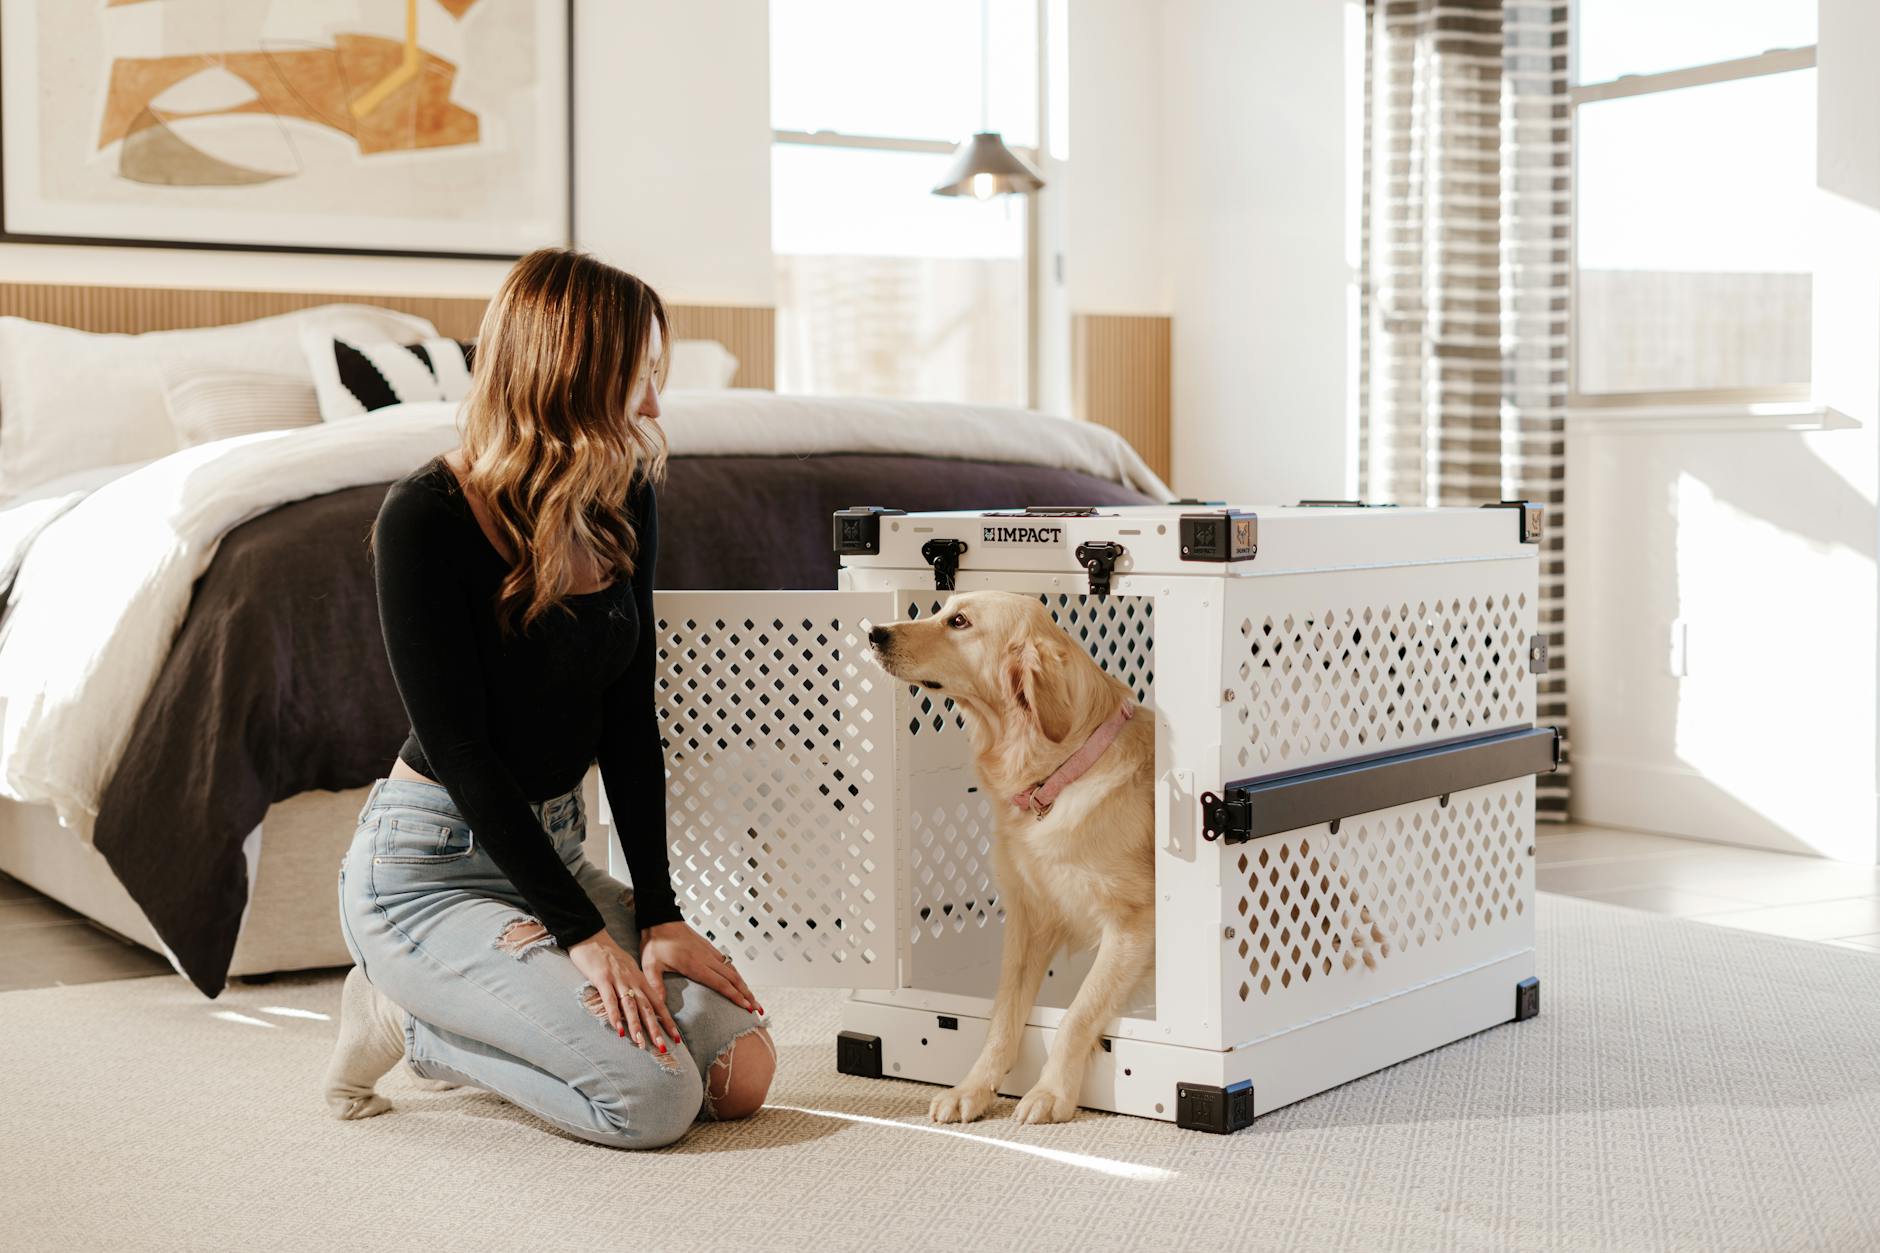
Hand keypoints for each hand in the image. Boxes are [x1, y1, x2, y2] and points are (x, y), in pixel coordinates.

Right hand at [567, 929, 682, 1052]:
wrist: (591, 936)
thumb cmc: (608, 955)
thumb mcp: (627, 969)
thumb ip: (635, 985)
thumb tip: (643, 1003)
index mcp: (640, 980)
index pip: (658, 1004)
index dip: (667, 1022)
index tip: (676, 1038)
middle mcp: (633, 981)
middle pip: (648, 1008)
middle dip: (656, 1029)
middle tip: (663, 1047)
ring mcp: (618, 980)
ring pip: (631, 1006)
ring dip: (637, 1026)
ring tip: (641, 1043)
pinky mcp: (602, 979)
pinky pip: (610, 1000)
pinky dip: (615, 1015)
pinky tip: (618, 1029)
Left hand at [639, 920, 763, 1015]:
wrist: (660, 919)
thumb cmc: (655, 942)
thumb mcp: (651, 966)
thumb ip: (656, 987)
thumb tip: (658, 1009)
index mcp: (695, 965)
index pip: (720, 983)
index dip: (735, 996)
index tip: (746, 1007)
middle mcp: (706, 958)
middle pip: (733, 978)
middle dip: (746, 994)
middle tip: (757, 1008)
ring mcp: (709, 952)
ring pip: (733, 970)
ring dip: (744, 985)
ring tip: (752, 998)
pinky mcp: (708, 947)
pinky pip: (727, 962)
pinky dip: (736, 974)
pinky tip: (738, 980)